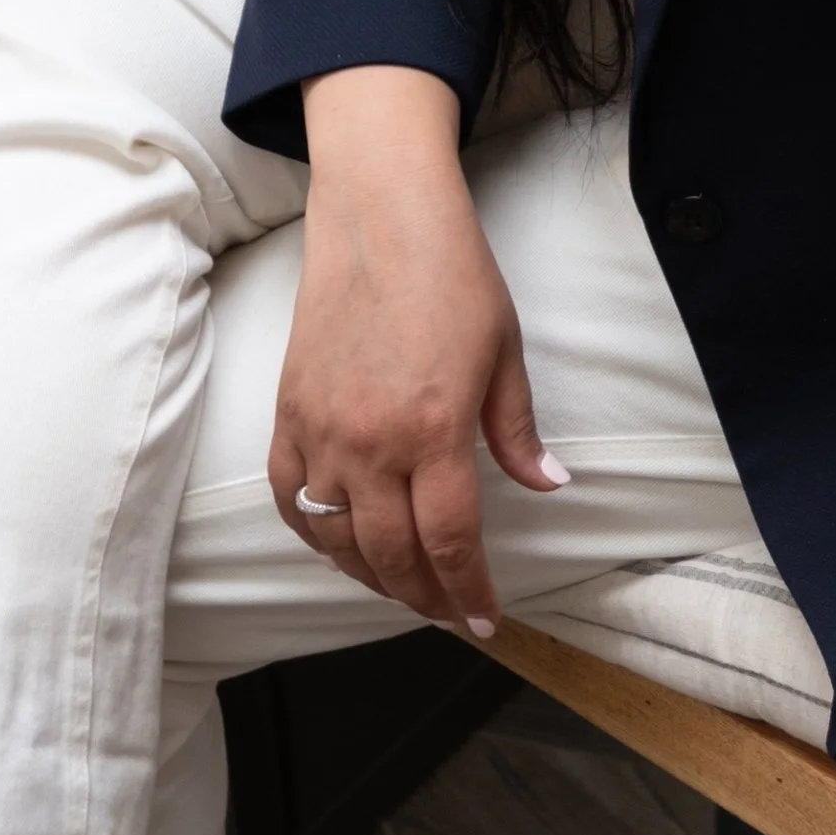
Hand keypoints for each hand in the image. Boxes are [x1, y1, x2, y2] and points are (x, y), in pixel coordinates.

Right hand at [269, 64, 564, 637]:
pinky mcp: (287, 413)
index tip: (483, 618)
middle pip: (390, 554)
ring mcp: (320, 430)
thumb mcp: (505, 351)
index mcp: (433, 430)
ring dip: (370, 575)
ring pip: (335, 538)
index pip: (448, 541)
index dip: (466, 590)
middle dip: (423, 596)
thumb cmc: (452, 274)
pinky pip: (290, 499)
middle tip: (446, 612)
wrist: (381, 215)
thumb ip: (516, 429)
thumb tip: (548, 485)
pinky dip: (312, 534)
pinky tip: (336, 546)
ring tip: (401, 588)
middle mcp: (370, 443)